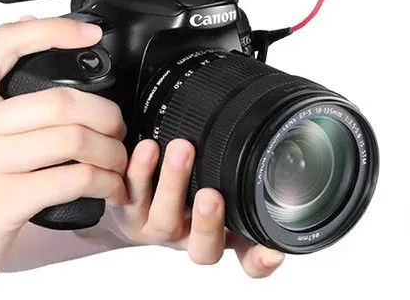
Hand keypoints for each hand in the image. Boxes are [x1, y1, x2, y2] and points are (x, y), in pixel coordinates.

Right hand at [0, 17, 128, 299]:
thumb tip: (30, 22)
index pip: (6, 42)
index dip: (55, 30)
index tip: (91, 35)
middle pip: (60, 100)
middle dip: (106, 113)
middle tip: (117, 126)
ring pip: (73, 139)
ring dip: (110, 149)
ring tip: (117, 156)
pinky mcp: (3, 203)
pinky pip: (72, 180)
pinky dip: (104, 181)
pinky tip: (112, 185)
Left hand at [110, 139, 284, 278]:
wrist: (132, 199)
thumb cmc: (185, 192)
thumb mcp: (221, 190)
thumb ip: (247, 186)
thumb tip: (282, 162)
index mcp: (221, 234)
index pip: (248, 258)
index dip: (260, 260)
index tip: (272, 251)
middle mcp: (190, 236)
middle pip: (203, 246)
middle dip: (208, 223)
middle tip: (211, 195)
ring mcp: (157, 226)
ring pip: (164, 217)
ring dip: (173, 183)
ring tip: (181, 149)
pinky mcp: (127, 209)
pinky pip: (129, 195)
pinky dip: (137, 171)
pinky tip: (147, 149)